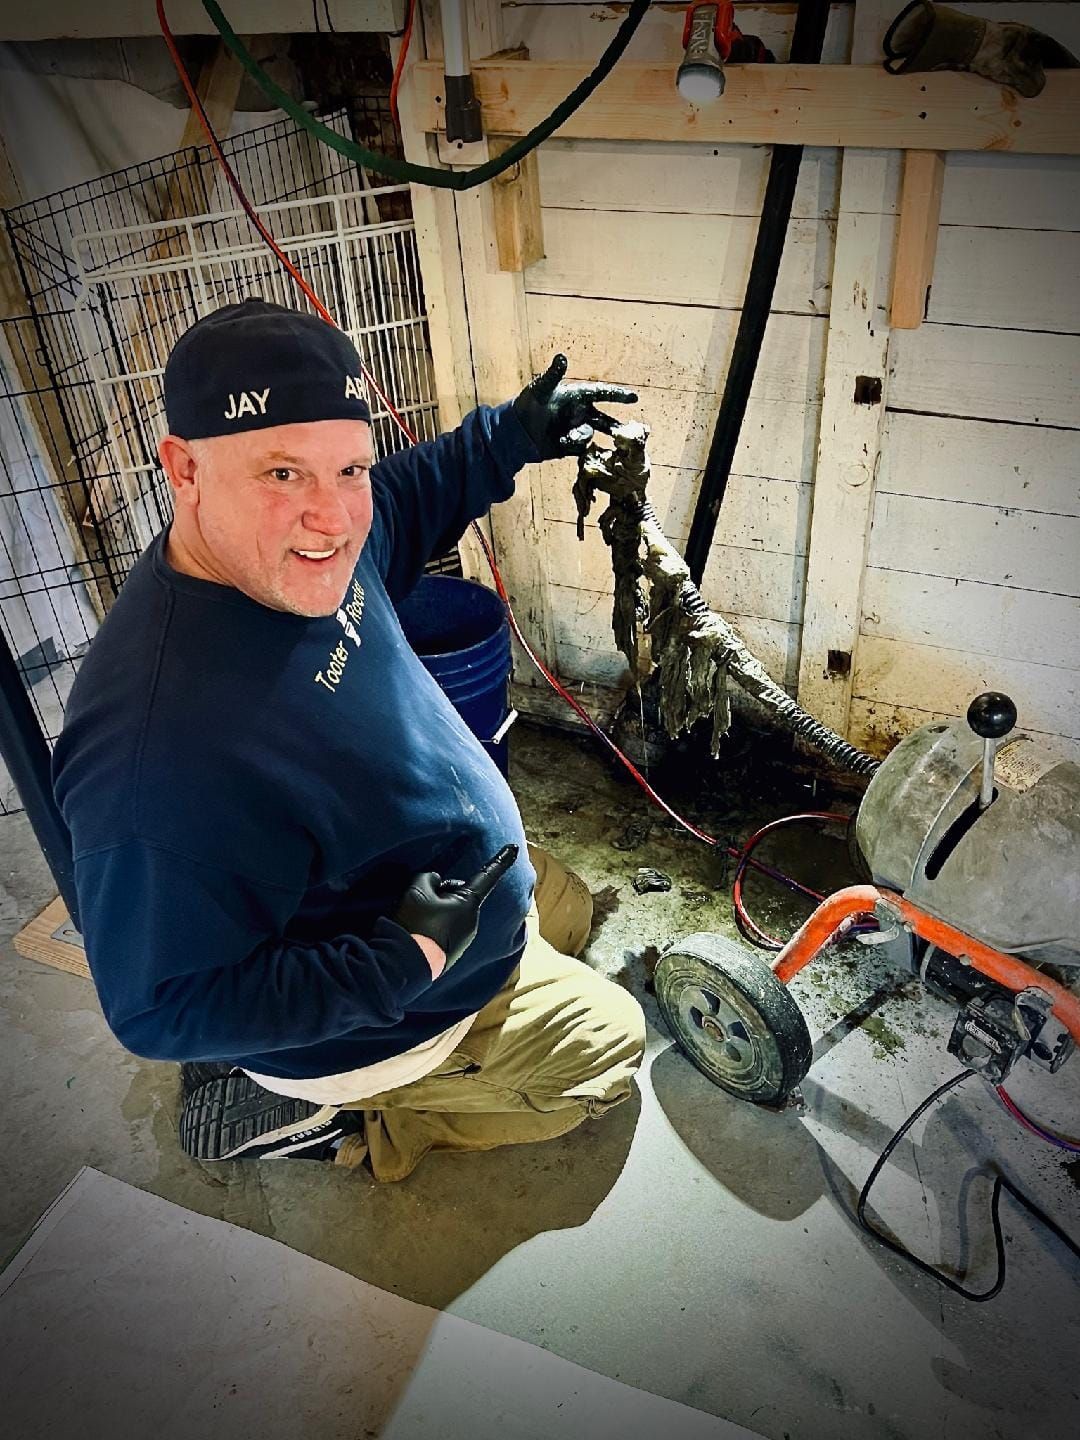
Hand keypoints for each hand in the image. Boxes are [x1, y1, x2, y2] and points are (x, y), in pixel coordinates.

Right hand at [393, 844, 518, 974]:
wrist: (407, 966)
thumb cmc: (416, 924)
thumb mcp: (416, 889)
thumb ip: (428, 877)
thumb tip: (434, 883)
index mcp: (469, 903)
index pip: (487, 876)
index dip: (500, 860)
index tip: (514, 847)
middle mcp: (472, 922)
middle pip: (458, 894)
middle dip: (441, 892)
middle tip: (421, 902)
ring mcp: (464, 939)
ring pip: (450, 912)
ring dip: (435, 910)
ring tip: (416, 922)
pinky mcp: (453, 952)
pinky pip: (444, 929)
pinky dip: (432, 926)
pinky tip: (418, 933)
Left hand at [513, 354, 637, 459]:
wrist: (515, 431)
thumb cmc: (526, 405)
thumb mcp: (540, 389)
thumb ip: (553, 375)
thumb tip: (561, 357)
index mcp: (576, 395)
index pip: (602, 393)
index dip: (618, 395)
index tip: (634, 398)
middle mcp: (579, 412)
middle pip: (605, 419)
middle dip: (616, 426)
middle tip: (627, 433)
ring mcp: (575, 429)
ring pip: (590, 434)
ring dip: (579, 436)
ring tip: (563, 438)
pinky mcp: (570, 445)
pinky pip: (581, 447)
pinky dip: (574, 446)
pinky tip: (560, 443)